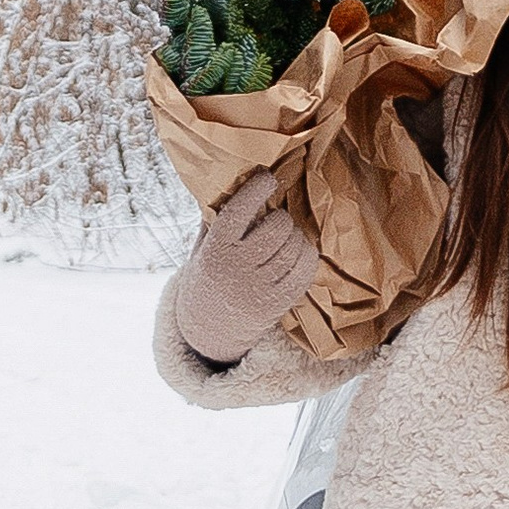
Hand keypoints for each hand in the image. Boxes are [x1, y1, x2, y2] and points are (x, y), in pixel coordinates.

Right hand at [176, 167, 318, 364]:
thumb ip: (213, 219)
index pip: (240, 209)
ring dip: (296, 236)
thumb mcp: (200, 248)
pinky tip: (297, 254)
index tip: (267, 179)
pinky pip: (306, 269)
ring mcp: (260, 287)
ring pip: (295, 246)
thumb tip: (229, 180)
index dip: (259, 187)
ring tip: (285, 238)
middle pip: (277, 227)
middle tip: (275, 220)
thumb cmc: (208, 277)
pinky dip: (307, 255)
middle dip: (281, 217)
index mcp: (215, 249)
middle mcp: (237, 268)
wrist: (209, 329)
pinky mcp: (279, 302)